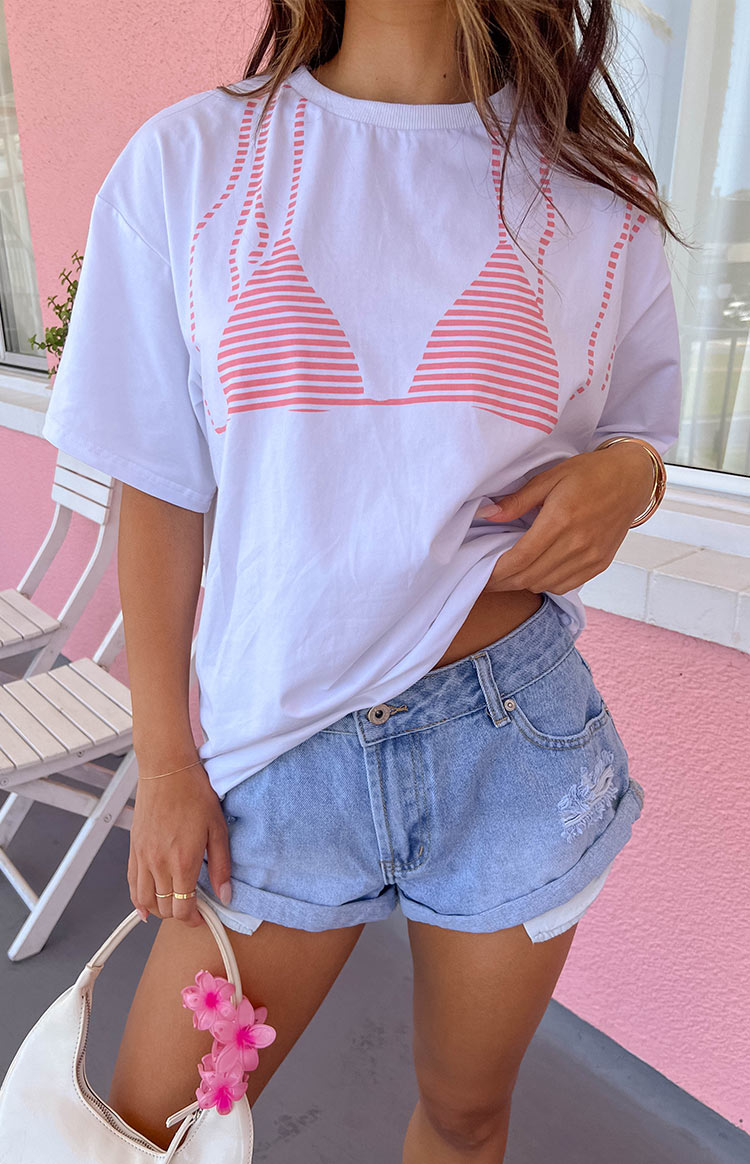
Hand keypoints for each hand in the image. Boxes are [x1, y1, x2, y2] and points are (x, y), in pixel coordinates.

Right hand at [128, 759, 231, 926]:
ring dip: (159, 909)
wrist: (167, 770)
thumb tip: (225, 894)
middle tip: (193, 908)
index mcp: (183, 862)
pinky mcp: (133, 849)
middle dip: (180, 914)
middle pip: (164, 909)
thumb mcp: (218, 829)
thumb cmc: (194, 794)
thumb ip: (221, 867)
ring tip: (173, 905)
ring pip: (143, 901)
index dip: (194, 920)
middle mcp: (159, 864)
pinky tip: (145, 905)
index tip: (203, 917)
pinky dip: (137, 899)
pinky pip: (131, 883)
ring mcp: (143, 857)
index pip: (183, 909)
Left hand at [477, 441, 656, 594]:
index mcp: (561, 519)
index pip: (519, 559)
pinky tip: (536, 572)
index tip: (479, 575)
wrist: (632, 479)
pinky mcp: (599, 564)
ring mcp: (591, 557)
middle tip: (486, 580)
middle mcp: (577, 543)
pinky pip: (565, 585)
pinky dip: (545, 583)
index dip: (496, 572)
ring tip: (508, 575)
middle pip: (529, 577)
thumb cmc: (589, 473)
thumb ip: (517, 500)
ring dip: (523, 584)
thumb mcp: (550, 477)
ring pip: (545, 585)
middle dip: (503, 583)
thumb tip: (487, 514)